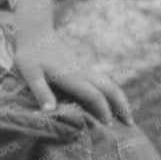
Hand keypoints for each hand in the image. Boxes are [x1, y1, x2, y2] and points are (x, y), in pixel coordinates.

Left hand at [11, 30, 133, 124]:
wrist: (36, 33)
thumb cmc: (29, 55)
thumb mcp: (30, 74)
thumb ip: (40, 91)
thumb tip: (49, 112)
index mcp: (71, 76)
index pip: (94, 95)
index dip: (103, 110)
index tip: (109, 126)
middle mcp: (83, 73)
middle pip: (110, 88)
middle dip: (122, 106)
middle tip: (130, 125)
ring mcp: (85, 70)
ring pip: (110, 84)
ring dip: (120, 100)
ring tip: (127, 117)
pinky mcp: (83, 69)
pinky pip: (103, 82)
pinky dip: (112, 94)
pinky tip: (111, 105)